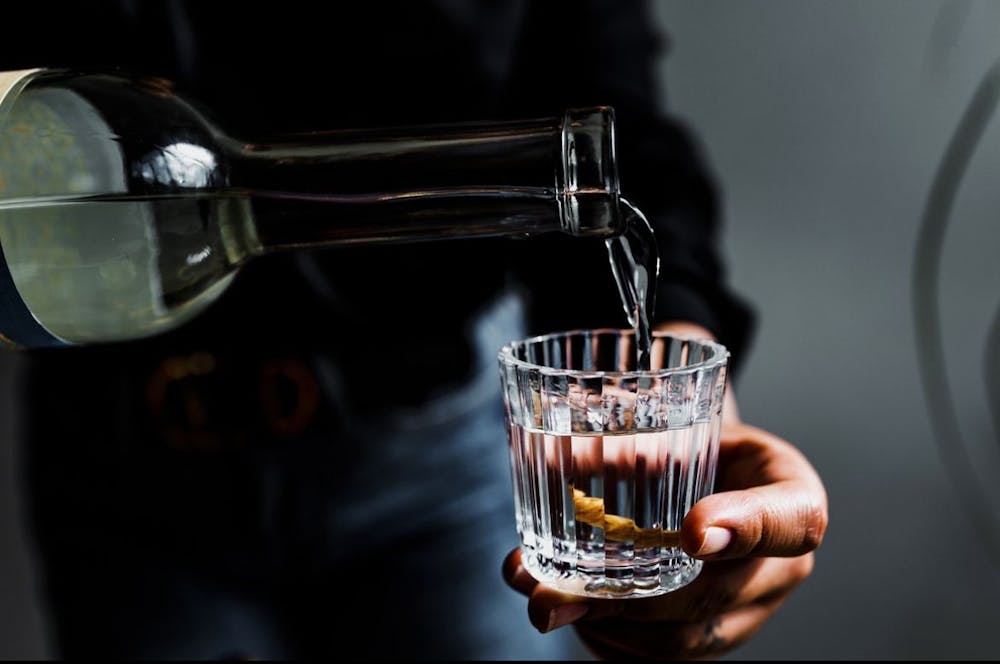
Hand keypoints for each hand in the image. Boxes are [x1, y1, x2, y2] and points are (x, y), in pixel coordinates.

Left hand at [502, 421, 827, 658]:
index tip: (692, 532)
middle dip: (635, 600)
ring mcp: (752, 609)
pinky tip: (569, 617)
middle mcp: (782, 564)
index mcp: (792, 496)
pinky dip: (610, 643)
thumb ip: (627, 439)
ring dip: (609, 628)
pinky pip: (666, 659)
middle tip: (564, 592)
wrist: (694, 471)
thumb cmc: (686, 441)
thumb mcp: (672, 422)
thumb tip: (541, 461)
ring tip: (547, 603)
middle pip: (719, 596)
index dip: (747, 528)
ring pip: (687, 641)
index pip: (794, 520)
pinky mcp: (715, 636)